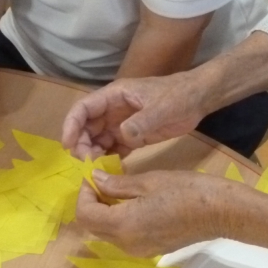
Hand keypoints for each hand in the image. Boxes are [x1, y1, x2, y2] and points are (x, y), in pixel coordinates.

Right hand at [62, 72, 208, 158]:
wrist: (199, 99)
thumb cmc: (179, 96)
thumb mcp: (162, 107)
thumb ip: (142, 121)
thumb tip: (122, 135)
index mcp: (115, 96)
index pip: (83, 108)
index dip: (71, 125)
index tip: (68, 145)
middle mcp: (113, 110)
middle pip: (86, 127)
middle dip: (81, 144)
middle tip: (87, 163)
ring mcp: (122, 124)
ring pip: (97, 140)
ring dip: (93, 154)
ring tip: (97, 169)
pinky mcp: (133, 136)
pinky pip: (113, 148)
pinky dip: (108, 159)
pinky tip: (110, 171)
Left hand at [75, 170, 240, 256]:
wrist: (220, 212)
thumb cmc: (186, 190)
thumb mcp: (149, 181)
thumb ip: (118, 184)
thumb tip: (95, 179)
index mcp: (123, 225)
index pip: (86, 214)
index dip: (84, 194)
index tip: (92, 176)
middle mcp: (126, 244)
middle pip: (93, 227)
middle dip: (92, 203)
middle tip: (103, 181)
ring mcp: (139, 250)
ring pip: (108, 233)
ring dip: (106, 213)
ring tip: (118, 190)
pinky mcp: (151, 250)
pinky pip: (125, 237)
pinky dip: (120, 221)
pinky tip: (134, 203)